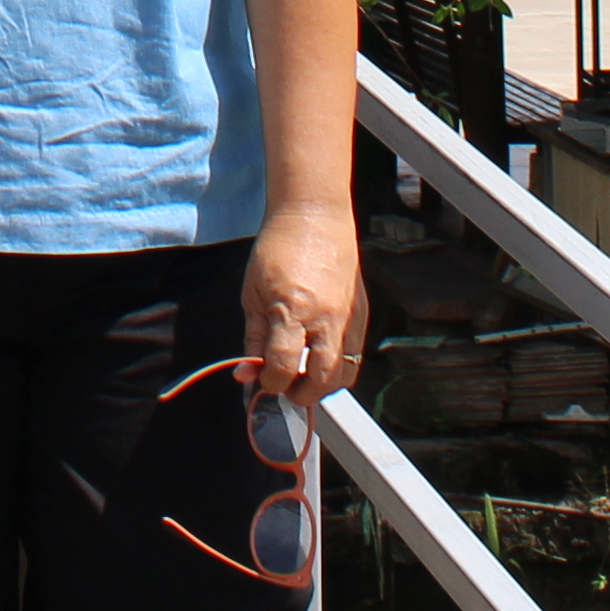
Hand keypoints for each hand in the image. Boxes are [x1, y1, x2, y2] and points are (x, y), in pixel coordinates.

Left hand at [240, 196, 367, 404]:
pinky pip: (356, 354)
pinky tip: (321, 355)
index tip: (263, 381)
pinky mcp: (362, 314)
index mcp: (292, 310)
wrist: (314, 215)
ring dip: (325, 385)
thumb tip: (247, 373)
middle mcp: (326, 318)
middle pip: (322, 380)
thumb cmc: (277, 248)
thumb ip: (253, 338)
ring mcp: (349, 318)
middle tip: (287, 388)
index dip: (270, 382)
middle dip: (302, 395)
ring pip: (346, 374)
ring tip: (306, 376)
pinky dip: (340, 366)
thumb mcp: (253, 293)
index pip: (283, 366)